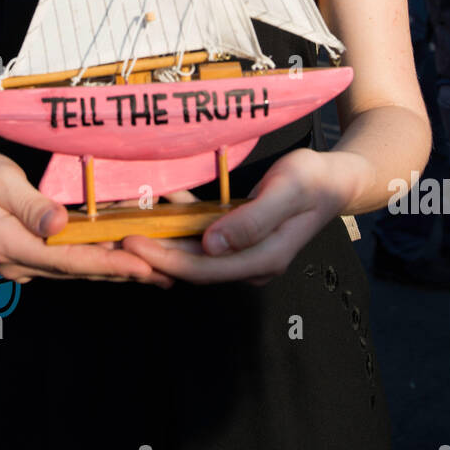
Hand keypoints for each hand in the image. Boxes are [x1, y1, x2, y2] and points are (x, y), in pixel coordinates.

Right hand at [0, 148, 173, 287]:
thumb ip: (30, 204)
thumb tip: (59, 225)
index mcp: (9, 245)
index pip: (68, 259)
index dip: (108, 263)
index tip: (143, 265)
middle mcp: (17, 264)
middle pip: (79, 270)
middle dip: (124, 273)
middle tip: (167, 275)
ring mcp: (23, 265)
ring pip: (78, 270)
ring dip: (117, 271)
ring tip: (158, 274)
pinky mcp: (29, 257)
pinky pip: (70, 263)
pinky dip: (100, 261)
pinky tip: (127, 261)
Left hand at [121, 147, 364, 285]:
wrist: (335, 179)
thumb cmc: (314, 180)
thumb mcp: (287, 191)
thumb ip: (252, 220)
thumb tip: (212, 246)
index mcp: (263, 260)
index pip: (202, 269)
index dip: (163, 258)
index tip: (131, 243)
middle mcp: (251, 265)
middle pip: (192, 267)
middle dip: (152, 255)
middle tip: (113, 239)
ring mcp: (245, 256)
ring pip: (193, 255)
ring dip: (161, 241)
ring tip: (125, 223)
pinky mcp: (240, 243)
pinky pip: (202, 239)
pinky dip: (180, 224)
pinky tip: (161, 203)